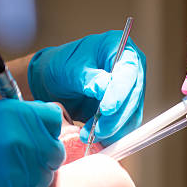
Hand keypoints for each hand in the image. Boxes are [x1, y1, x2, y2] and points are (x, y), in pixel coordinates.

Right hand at [0, 100, 63, 186]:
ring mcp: (21, 168)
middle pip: (55, 151)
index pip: (54, 119)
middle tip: (27, 156)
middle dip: (44, 155)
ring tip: (11, 169)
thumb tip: (49, 120)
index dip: (47, 128)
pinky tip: (6, 182)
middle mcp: (22, 140)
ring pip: (46, 175)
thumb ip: (23, 117)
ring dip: (35, 174)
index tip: (40, 133)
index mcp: (16, 115)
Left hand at [28, 31, 145, 144]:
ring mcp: (130, 92)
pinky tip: (94, 139)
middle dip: (115, 118)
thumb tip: (105, 88)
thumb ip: (89, 77)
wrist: (53, 82)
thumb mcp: (70, 67)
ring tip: (89, 136)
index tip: (106, 110)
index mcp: (120, 48)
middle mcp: (131, 70)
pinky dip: (110, 136)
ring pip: (131, 117)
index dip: (120, 92)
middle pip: (133, 98)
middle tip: (96, 131)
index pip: (128, 72)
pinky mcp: (125, 111)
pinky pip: (124, 128)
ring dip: (112, 131)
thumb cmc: (61, 66)